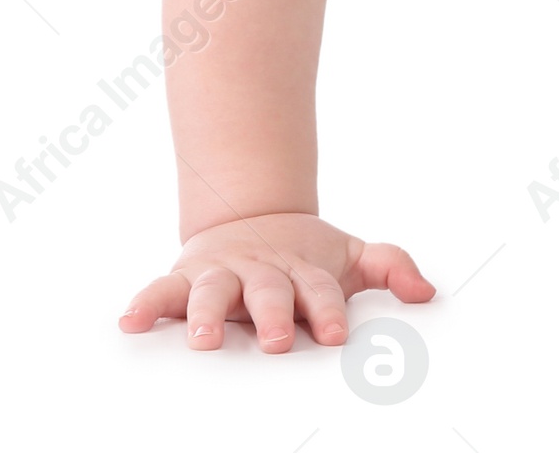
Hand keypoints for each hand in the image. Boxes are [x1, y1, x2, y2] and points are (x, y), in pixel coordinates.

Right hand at [118, 213, 434, 351]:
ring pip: (213, 292)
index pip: (319, 292)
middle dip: (271, 316)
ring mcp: (223, 274)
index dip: (328, 311)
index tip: (336, 334)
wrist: (252, 216)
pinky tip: (131, 321)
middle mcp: (262, 272)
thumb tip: (427, 291)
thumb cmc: (304, 255)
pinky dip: (146, 303)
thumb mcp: (350, 255)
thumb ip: (390, 267)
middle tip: (275, 341)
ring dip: (207, 315)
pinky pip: (162, 290)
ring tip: (203, 340)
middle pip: (268, 293)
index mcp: (303, 271)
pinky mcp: (187, 277)